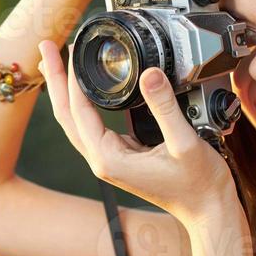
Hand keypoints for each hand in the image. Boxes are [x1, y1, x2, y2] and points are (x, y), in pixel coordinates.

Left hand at [38, 38, 235, 223]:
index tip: (71, 47)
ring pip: (76, 120)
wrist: (208, 210)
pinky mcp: (120, 156)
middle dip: (55, 79)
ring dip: (65, 90)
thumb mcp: (184, 142)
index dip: (71, 77)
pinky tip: (88, 86)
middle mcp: (102, 160)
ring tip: (58, 61)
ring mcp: (109, 160)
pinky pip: (93, 124)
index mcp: (109, 159)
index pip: (78, 110)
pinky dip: (85, 102)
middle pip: (66, 115)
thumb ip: (165, 107)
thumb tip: (149, 73)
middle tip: (46, 46)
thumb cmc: (199, 183)